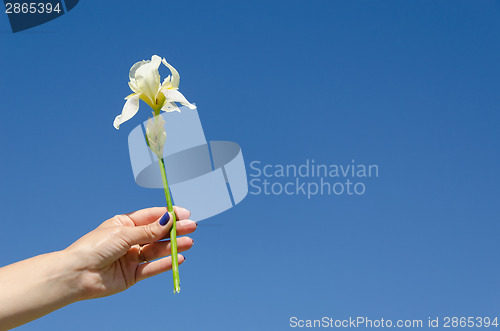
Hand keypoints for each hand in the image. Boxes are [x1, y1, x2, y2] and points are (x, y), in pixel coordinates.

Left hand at [65, 206, 195, 299]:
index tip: (185, 213)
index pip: (151, 217)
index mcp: (124, 224)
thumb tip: (169, 219)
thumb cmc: (95, 247)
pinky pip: (152, 268)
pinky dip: (166, 263)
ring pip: (157, 250)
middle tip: (192, 227)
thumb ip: (149, 230)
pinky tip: (179, 258)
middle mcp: (130, 240)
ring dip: (173, 246)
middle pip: (157, 233)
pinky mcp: (132, 275)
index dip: (168, 215)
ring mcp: (131, 257)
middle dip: (175, 230)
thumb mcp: (124, 233)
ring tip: (189, 242)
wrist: (77, 274)